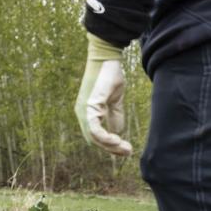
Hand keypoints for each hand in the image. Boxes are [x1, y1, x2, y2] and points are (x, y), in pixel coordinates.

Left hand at [74, 33, 131, 155]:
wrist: (108, 58)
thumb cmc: (110, 76)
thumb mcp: (114, 100)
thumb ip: (114, 115)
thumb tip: (118, 132)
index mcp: (87, 112)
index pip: (95, 136)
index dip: (109, 145)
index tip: (125, 148)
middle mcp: (82, 113)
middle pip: (93, 140)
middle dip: (111, 149)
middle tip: (128, 151)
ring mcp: (83, 110)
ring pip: (93, 137)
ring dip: (110, 146)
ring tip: (125, 147)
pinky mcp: (89, 105)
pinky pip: (93, 128)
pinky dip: (105, 137)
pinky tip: (117, 139)